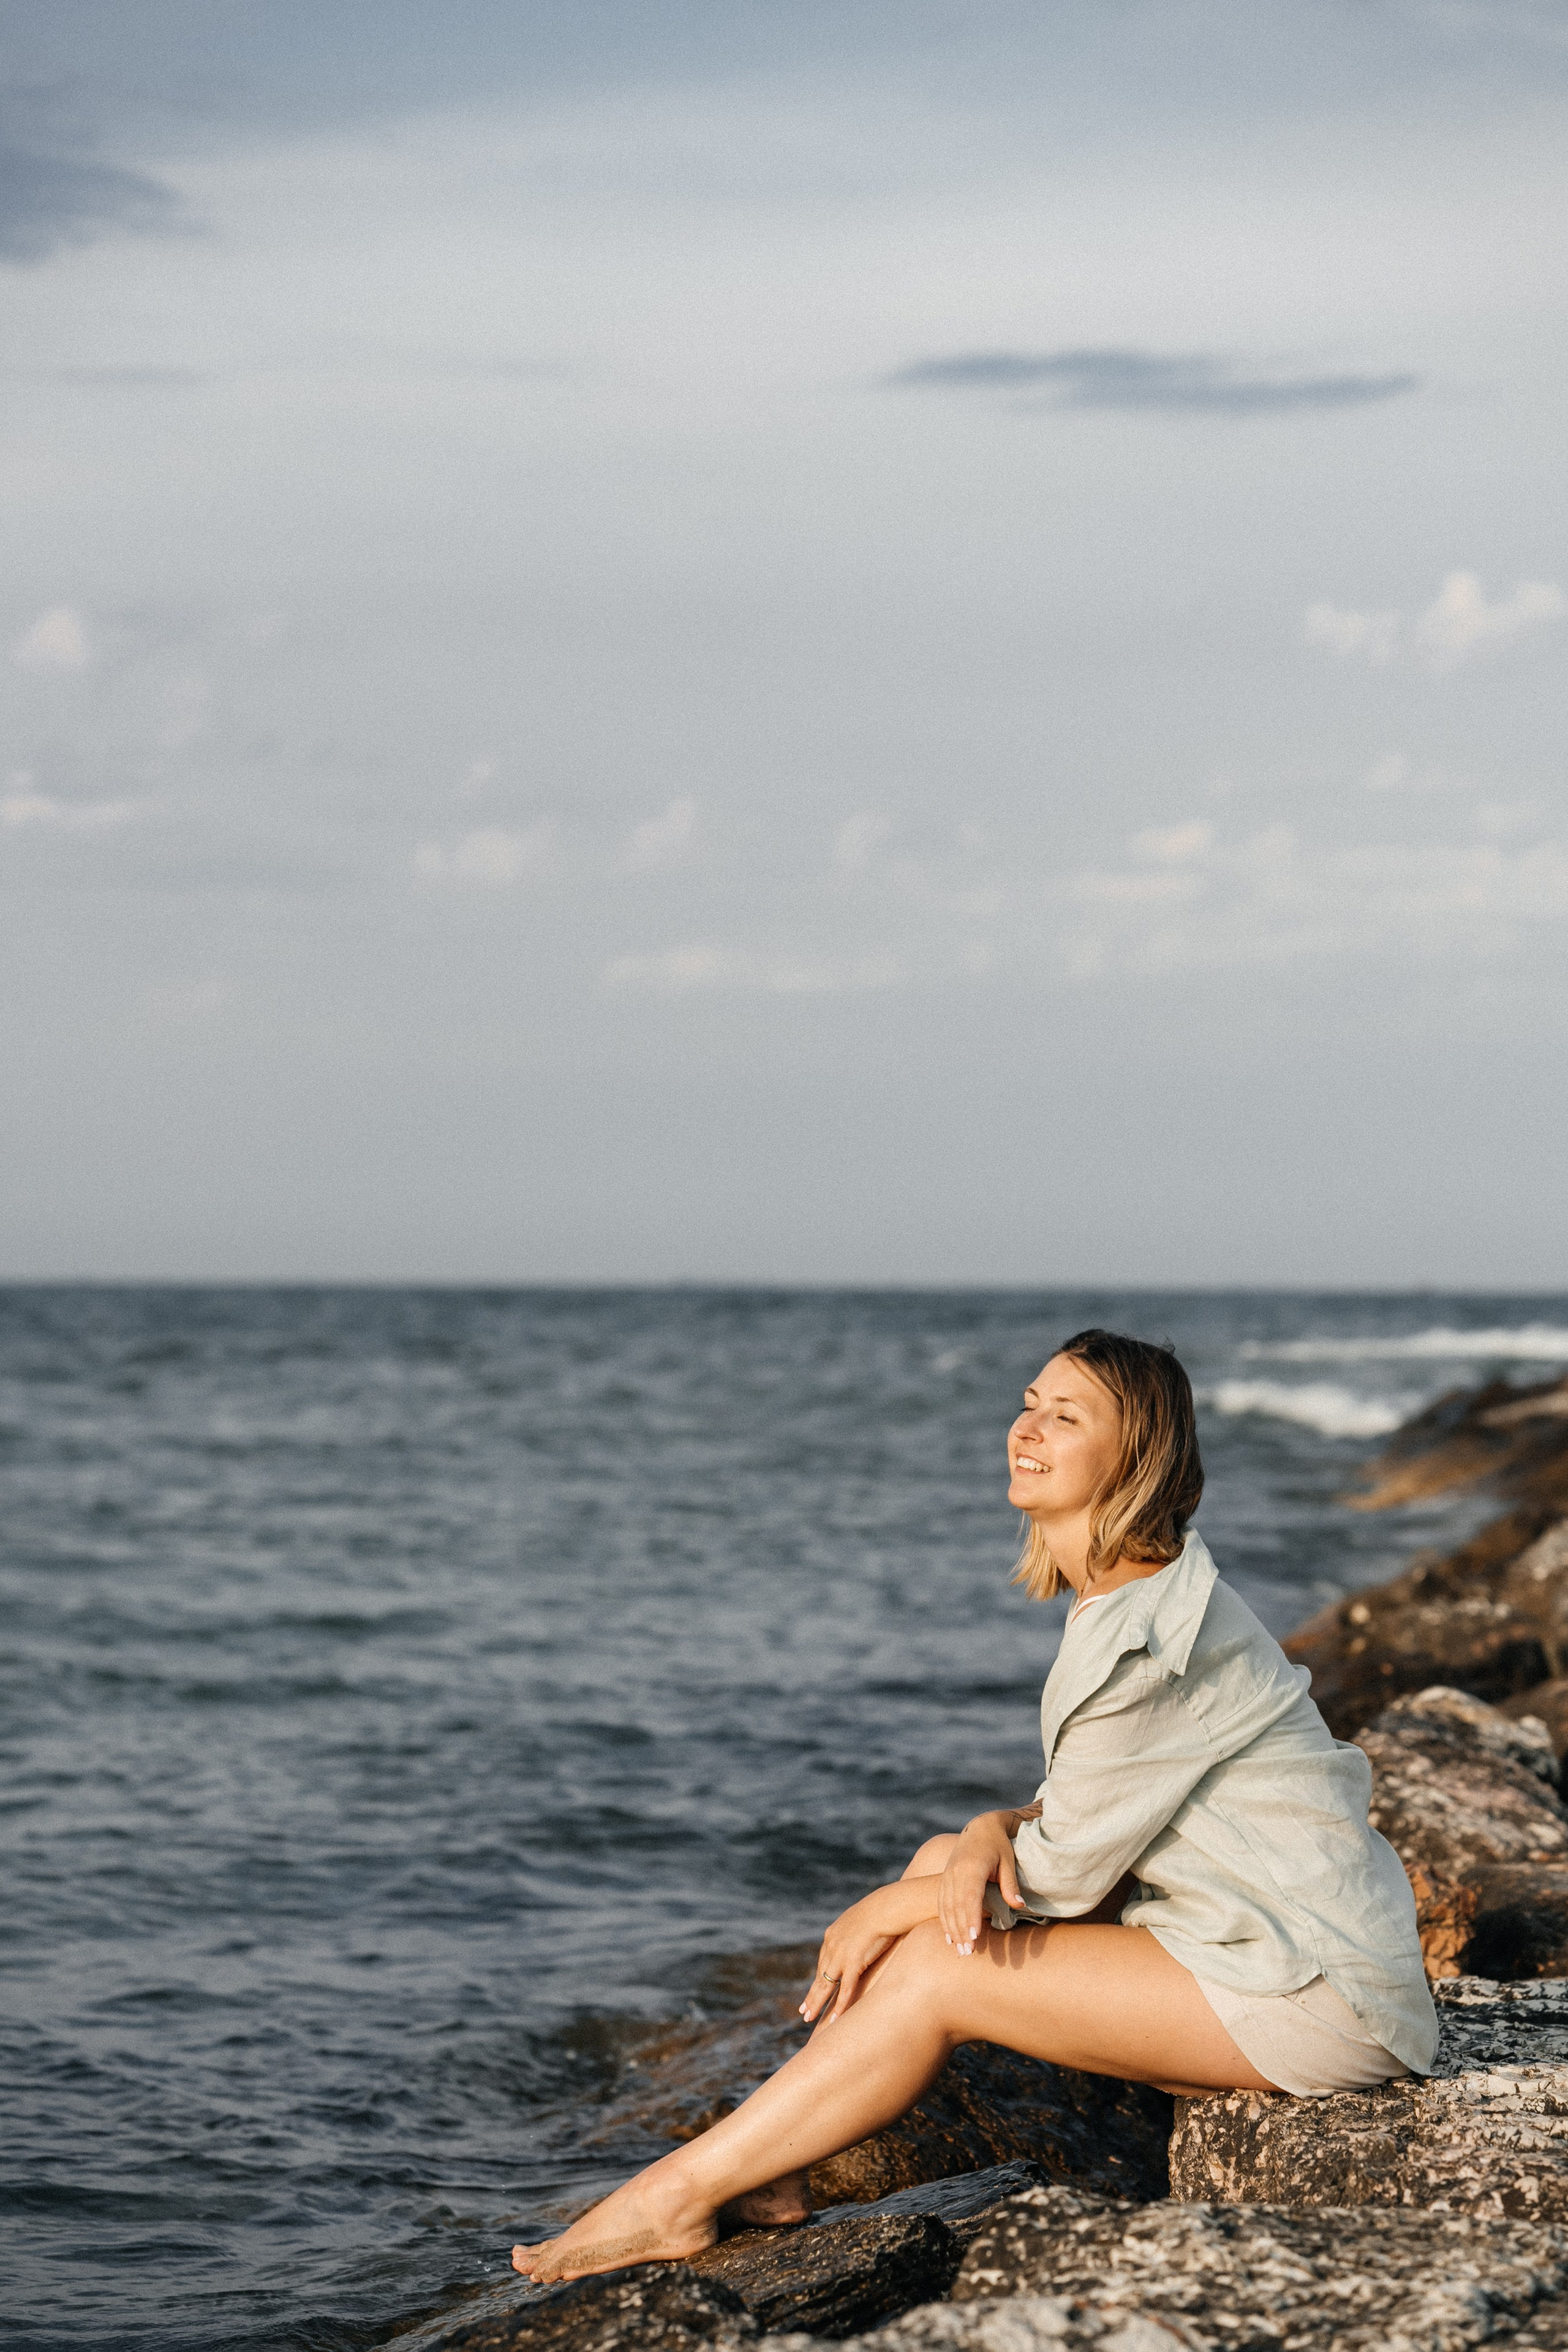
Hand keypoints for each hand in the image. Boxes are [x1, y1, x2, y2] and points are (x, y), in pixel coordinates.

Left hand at [799, 1882, 925, 2022]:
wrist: (887, 1907)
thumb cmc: (881, 1911)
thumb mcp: (862, 1920)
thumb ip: (857, 1931)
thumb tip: (863, 1936)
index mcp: (833, 1935)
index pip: (822, 1962)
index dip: (817, 1978)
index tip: (812, 1990)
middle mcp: (832, 1945)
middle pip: (819, 1976)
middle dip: (811, 1995)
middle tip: (803, 2012)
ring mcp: (841, 1955)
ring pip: (825, 1985)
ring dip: (817, 2003)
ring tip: (809, 2019)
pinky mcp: (853, 1962)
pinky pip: (845, 1989)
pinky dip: (839, 2005)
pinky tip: (834, 2019)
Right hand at [938, 1811, 1028, 1954]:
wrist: (979, 1828)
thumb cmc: (998, 1845)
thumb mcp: (1008, 1861)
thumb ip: (1010, 1884)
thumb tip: (1019, 1905)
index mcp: (972, 1866)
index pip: (970, 1896)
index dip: (971, 1917)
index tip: (975, 1937)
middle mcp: (956, 1872)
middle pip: (956, 1906)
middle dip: (961, 1931)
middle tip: (968, 1953)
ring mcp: (947, 1876)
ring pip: (946, 1907)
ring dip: (953, 1930)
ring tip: (961, 1951)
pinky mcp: (944, 1880)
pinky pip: (941, 1903)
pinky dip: (945, 1922)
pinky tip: (950, 1938)